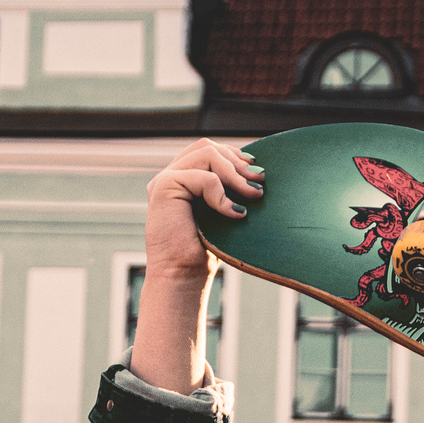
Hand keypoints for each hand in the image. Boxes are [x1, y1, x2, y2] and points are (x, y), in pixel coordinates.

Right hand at [144, 138, 262, 281]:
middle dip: (238, 161)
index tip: (256, 172)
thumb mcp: (221, 213)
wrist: (182, 276)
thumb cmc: (203, 252)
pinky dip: (223, 195)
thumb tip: (257, 171)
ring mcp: (164, 180)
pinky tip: (234, 214)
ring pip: (207, 154)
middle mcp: (170, 176)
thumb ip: (228, 189)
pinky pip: (204, 178)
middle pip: (207, 146)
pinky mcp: (164, 187)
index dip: (233, 155)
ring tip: (253, 194)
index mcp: (181, 180)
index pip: (207, 150)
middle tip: (259, 182)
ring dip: (235, 174)